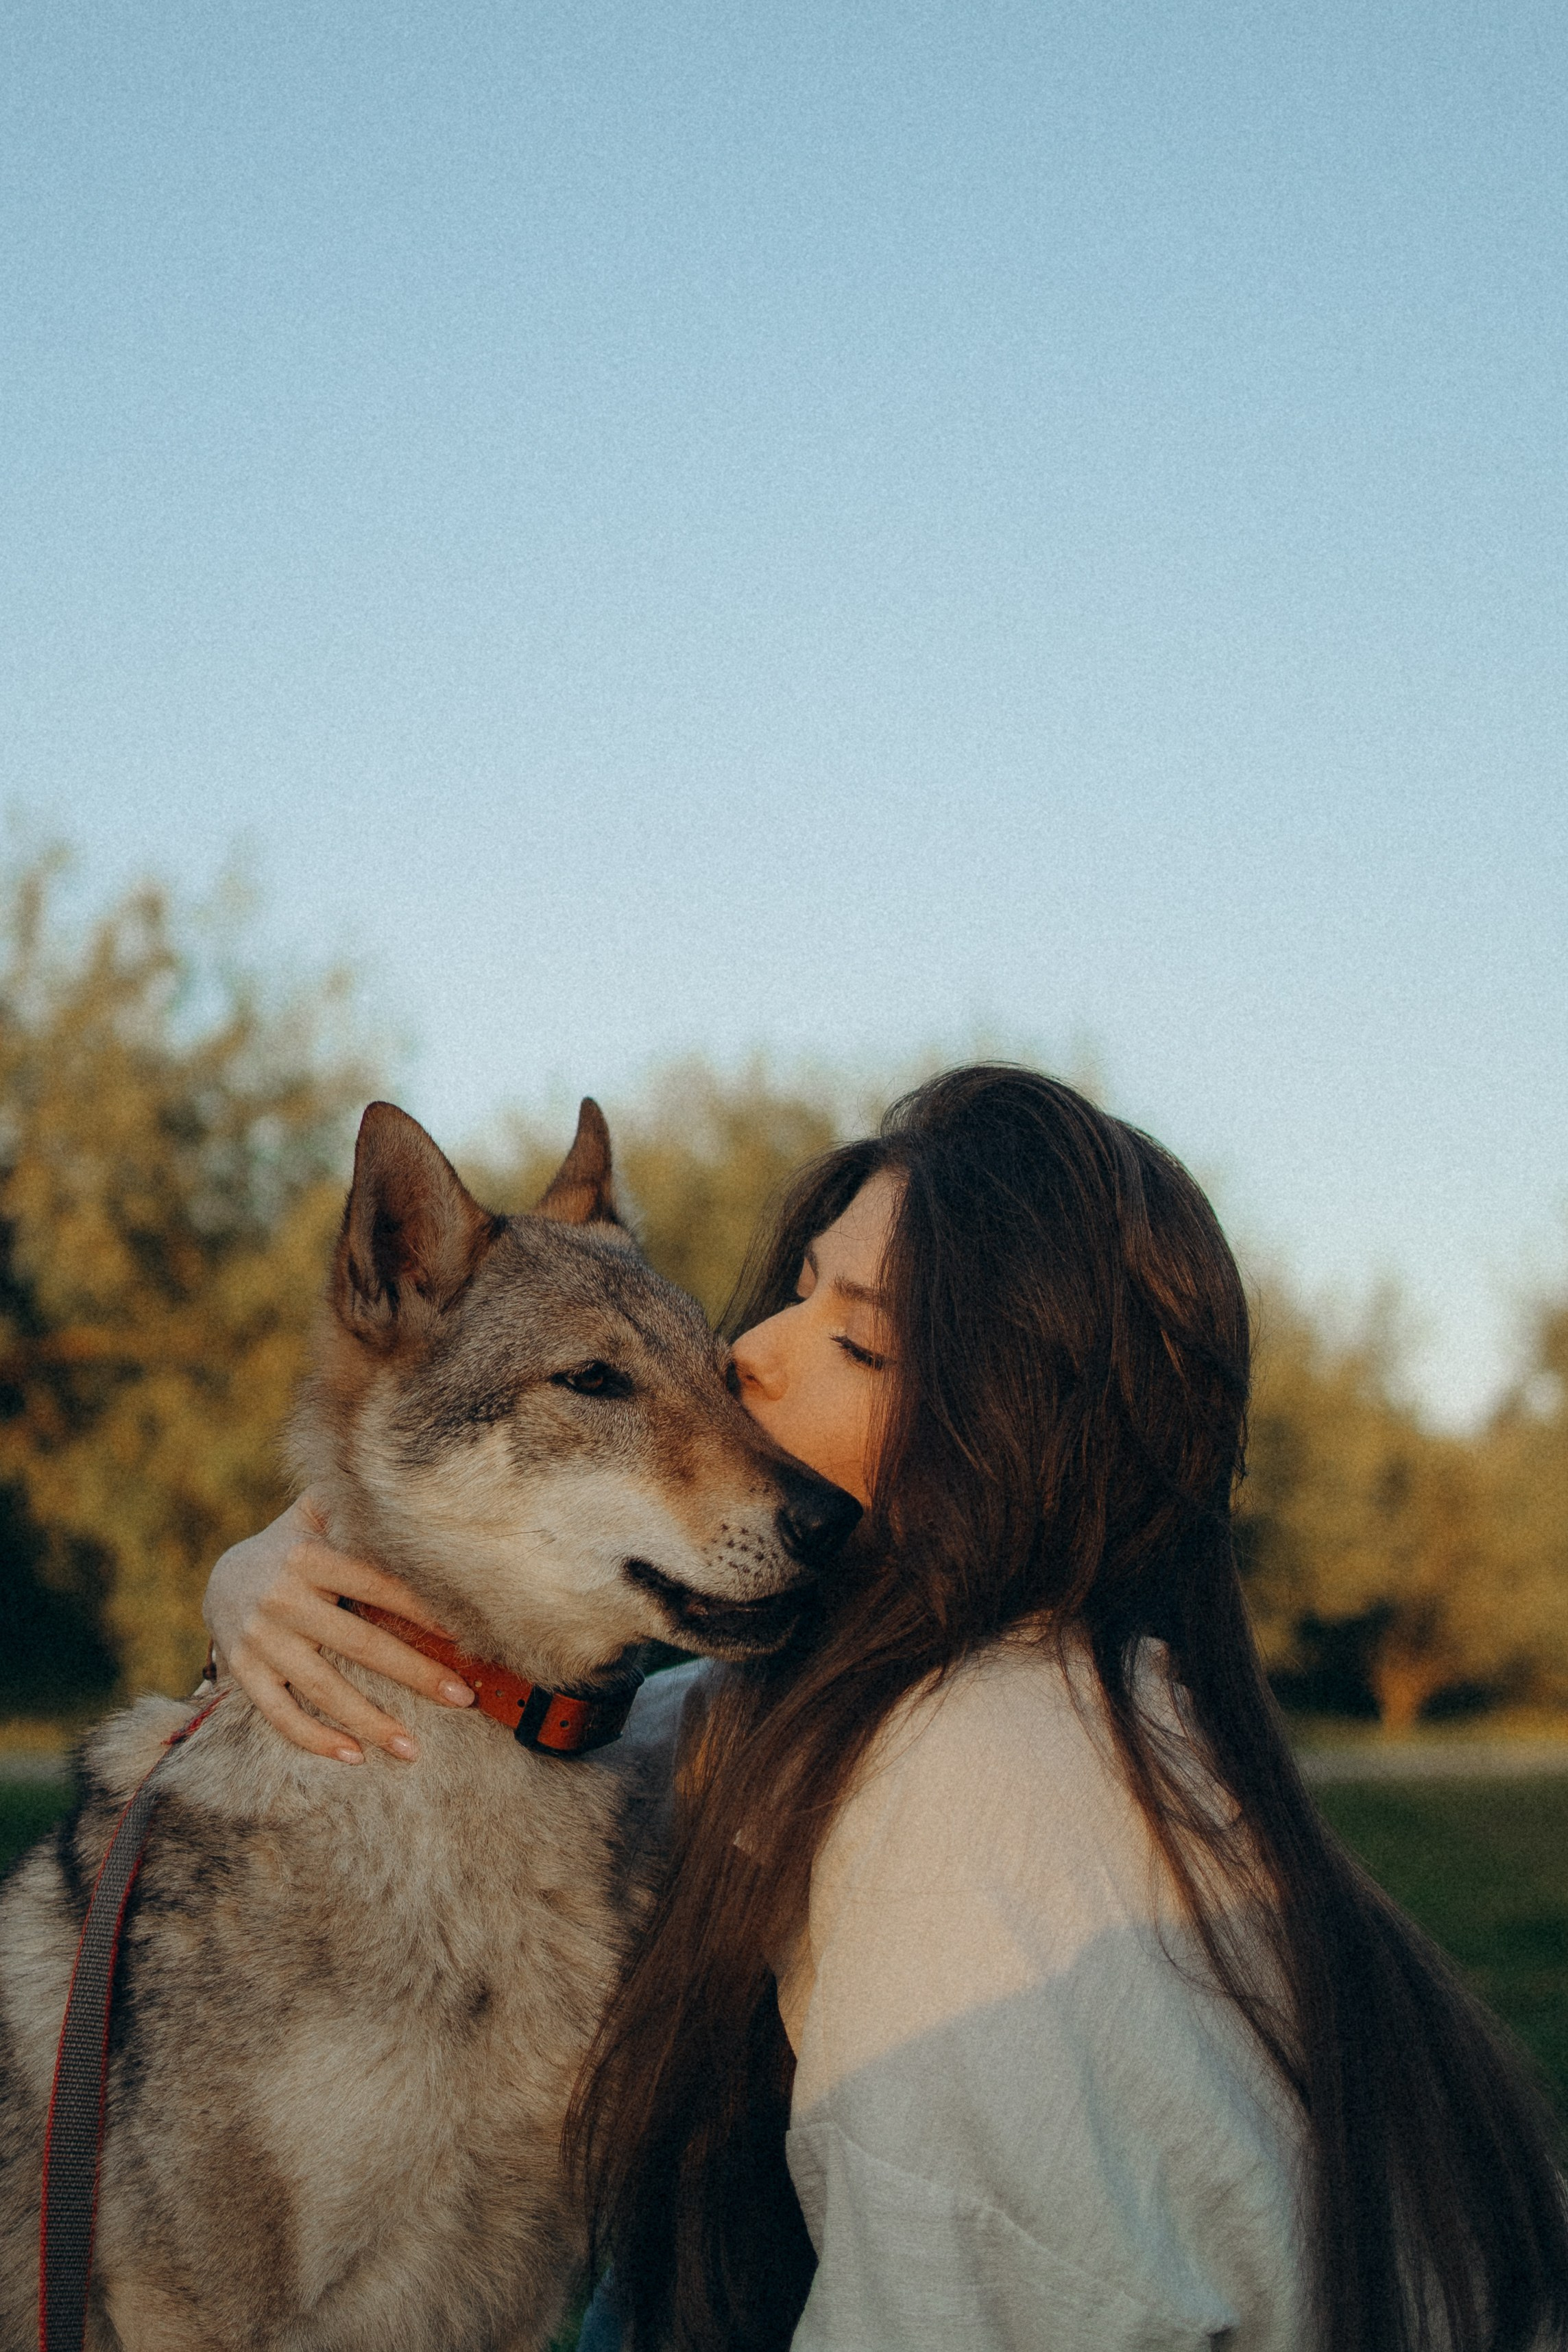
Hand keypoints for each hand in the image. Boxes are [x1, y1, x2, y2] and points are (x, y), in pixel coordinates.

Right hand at [202, 1494, 475, 1762]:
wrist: (220, 1577)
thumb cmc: (293, 1549)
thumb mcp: (314, 1517)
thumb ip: (352, 1508)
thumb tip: (412, 1495)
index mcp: (308, 1557)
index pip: (377, 1585)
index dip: (422, 1609)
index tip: (464, 1634)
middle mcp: (282, 1598)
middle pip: (361, 1643)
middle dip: (416, 1673)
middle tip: (463, 1698)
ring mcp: (260, 1640)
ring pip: (323, 1688)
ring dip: (371, 1721)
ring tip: (413, 1749)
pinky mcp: (243, 1673)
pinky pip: (280, 1714)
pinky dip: (315, 1739)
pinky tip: (354, 1756)